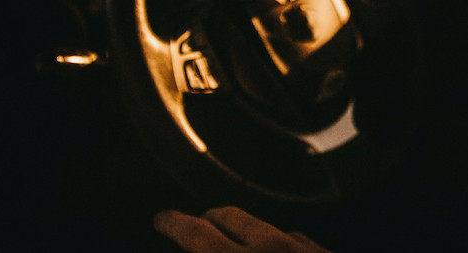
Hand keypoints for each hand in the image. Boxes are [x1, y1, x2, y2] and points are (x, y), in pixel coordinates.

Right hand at [153, 207, 329, 251]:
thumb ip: (212, 251)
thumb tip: (203, 244)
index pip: (196, 233)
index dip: (174, 223)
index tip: (162, 217)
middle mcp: (272, 249)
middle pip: (230, 217)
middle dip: (208, 219)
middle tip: (194, 224)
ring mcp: (306, 250)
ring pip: (268, 229)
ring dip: (247, 233)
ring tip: (235, 244)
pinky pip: (298, 242)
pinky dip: (281, 247)